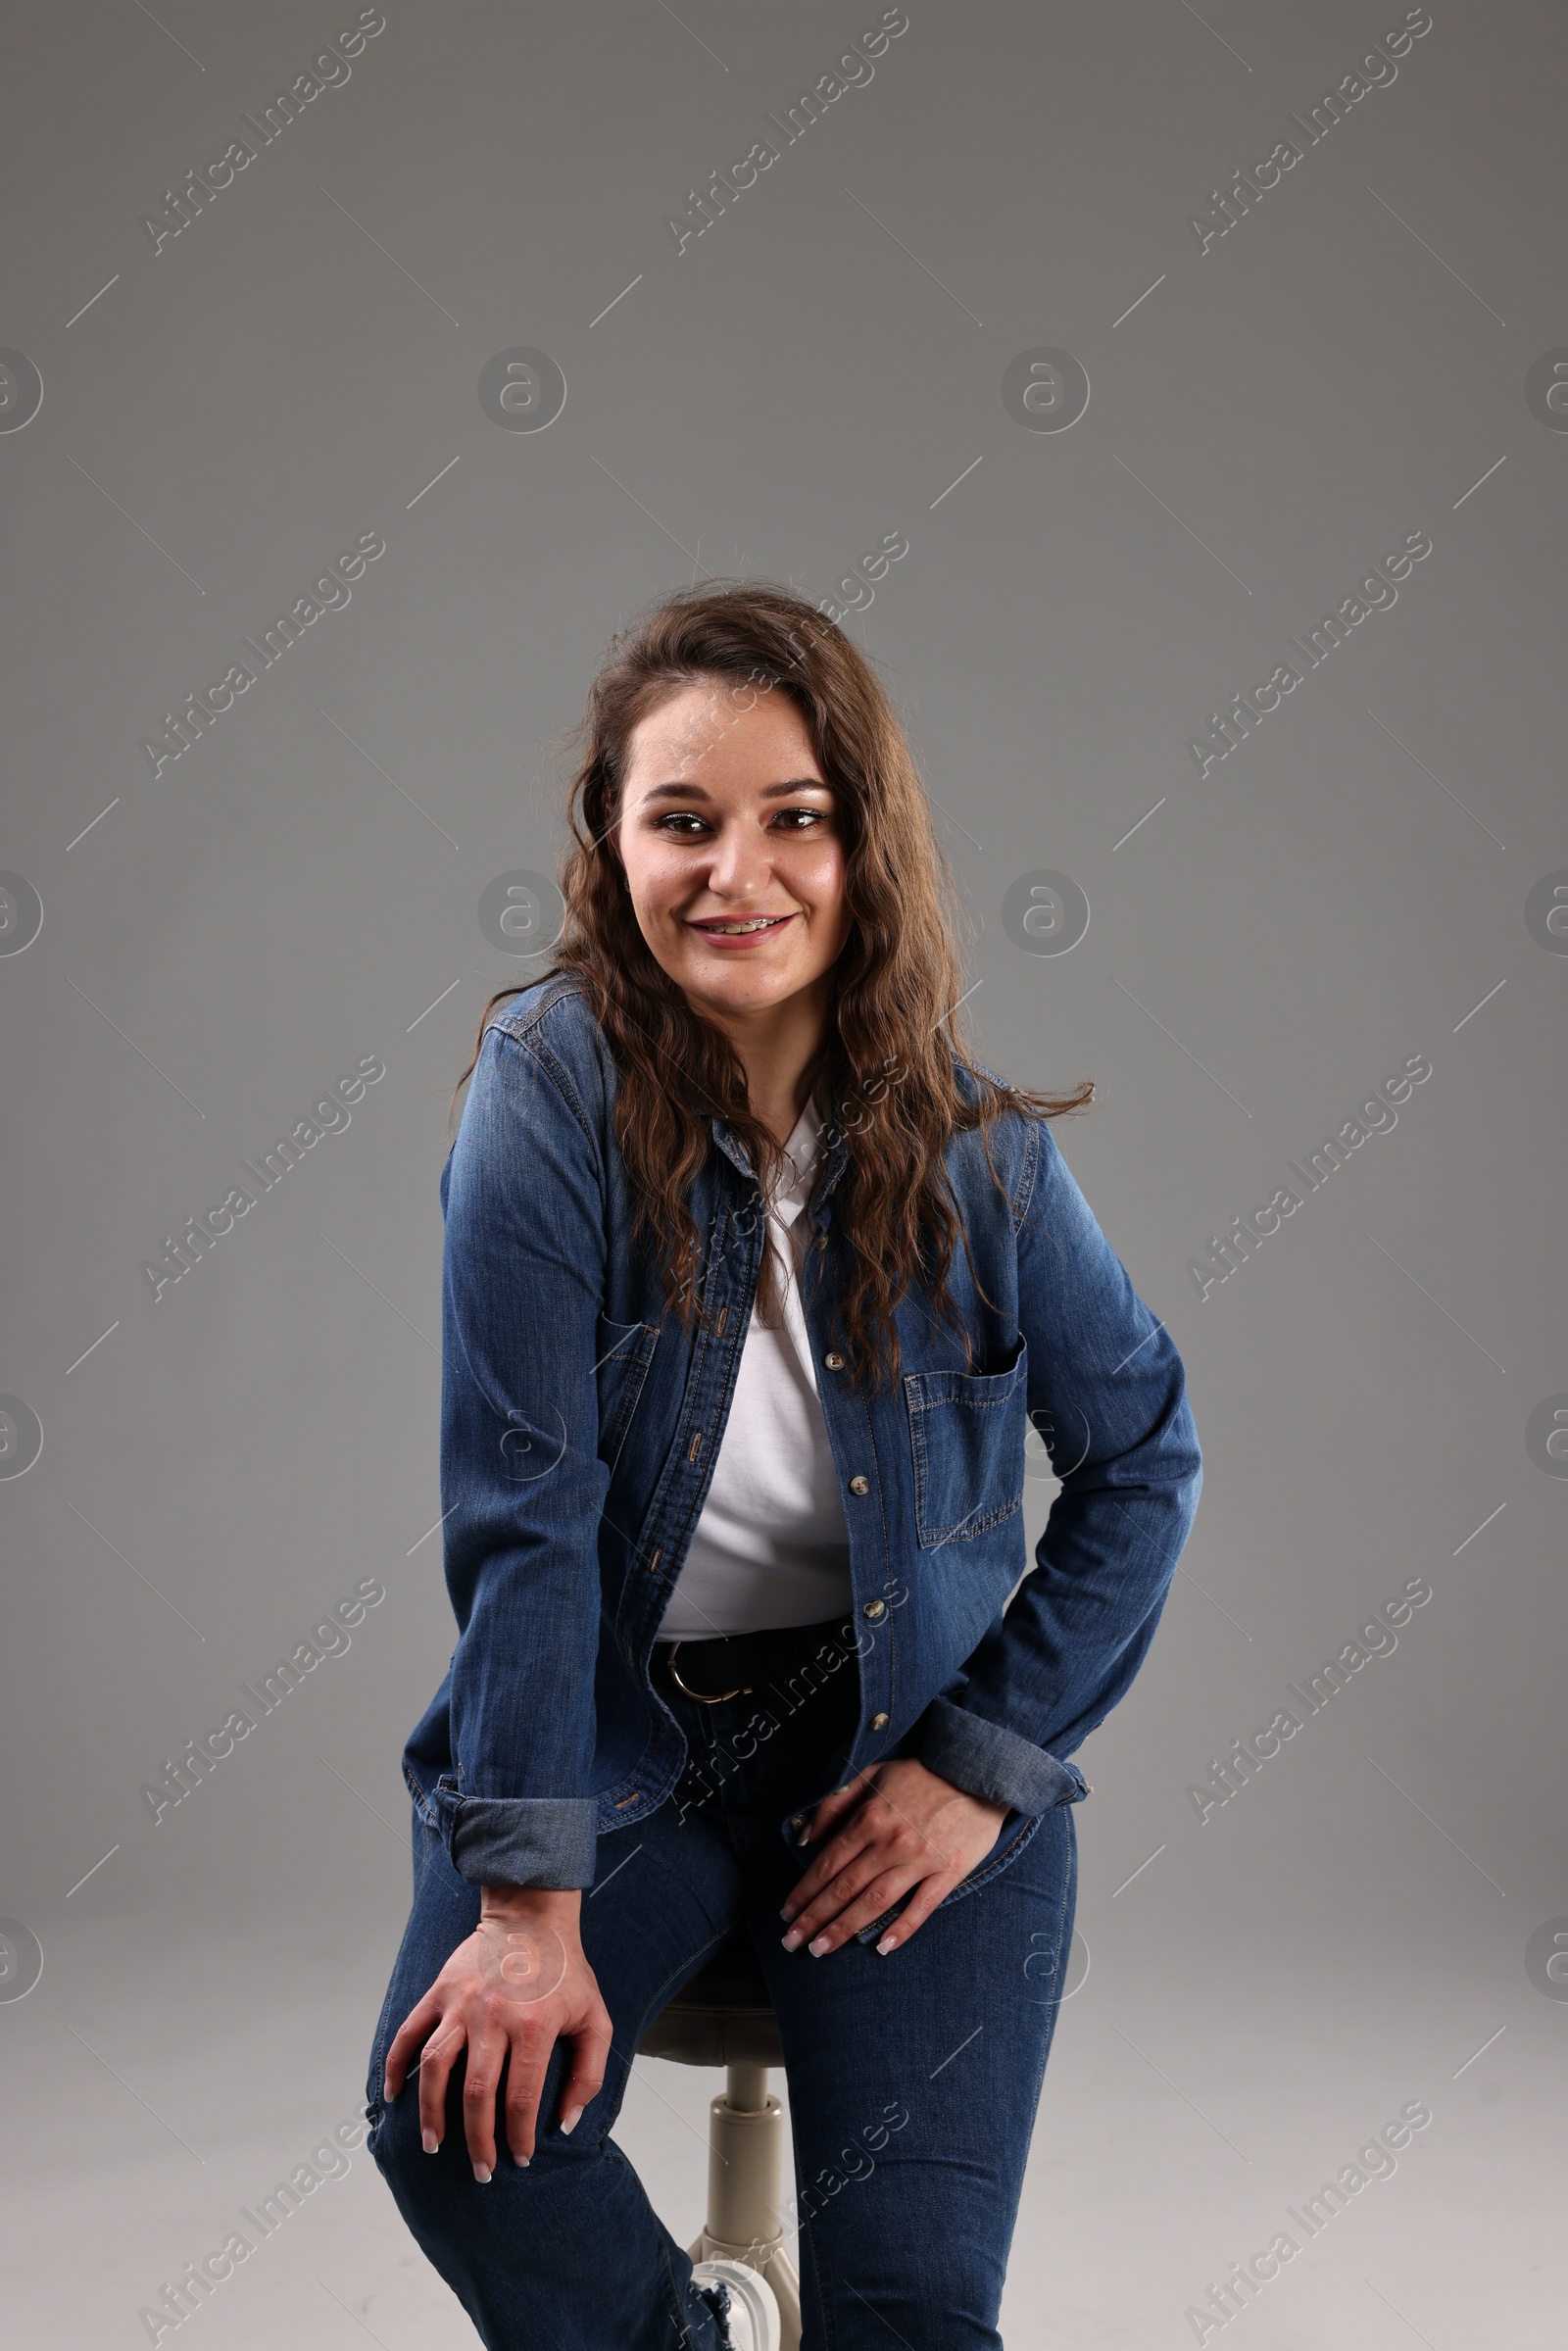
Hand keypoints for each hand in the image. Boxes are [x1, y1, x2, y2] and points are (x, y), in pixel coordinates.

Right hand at [381, 1888, 611, 2180]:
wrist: (533, 1917)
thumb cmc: (567, 1973)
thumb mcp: (595, 2018)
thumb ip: (588, 2073)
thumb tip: (566, 2122)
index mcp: (534, 2025)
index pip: (522, 2098)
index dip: (520, 2137)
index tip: (520, 2159)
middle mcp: (494, 2016)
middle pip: (477, 2092)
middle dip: (477, 2140)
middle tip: (481, 2171)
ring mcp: (462, 2003)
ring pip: (436, 2066)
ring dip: (431, 2112)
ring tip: (434, 2144)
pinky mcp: (440, 1991)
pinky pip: (410, 2032)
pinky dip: (396, 2064)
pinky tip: (393, 2095)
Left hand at [779, 1757, 1008, 1958]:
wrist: (976, 1771)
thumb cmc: (920, 1774)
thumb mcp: (871, 1774)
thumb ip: (834, 1804)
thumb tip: (806, 1838)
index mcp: (869, 1818)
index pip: (827, 1864)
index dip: (804, 1892)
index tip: (786, 1914)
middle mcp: (890, 1842)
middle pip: (844, 1888)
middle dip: (814, 1918)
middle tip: (792, 1942)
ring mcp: (920, 1859)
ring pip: (874, 1902)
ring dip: (844, 1928)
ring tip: (822, 1950)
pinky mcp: (949, 1871)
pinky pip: (922, 1907)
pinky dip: (901, 1929)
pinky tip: (882, 1948)